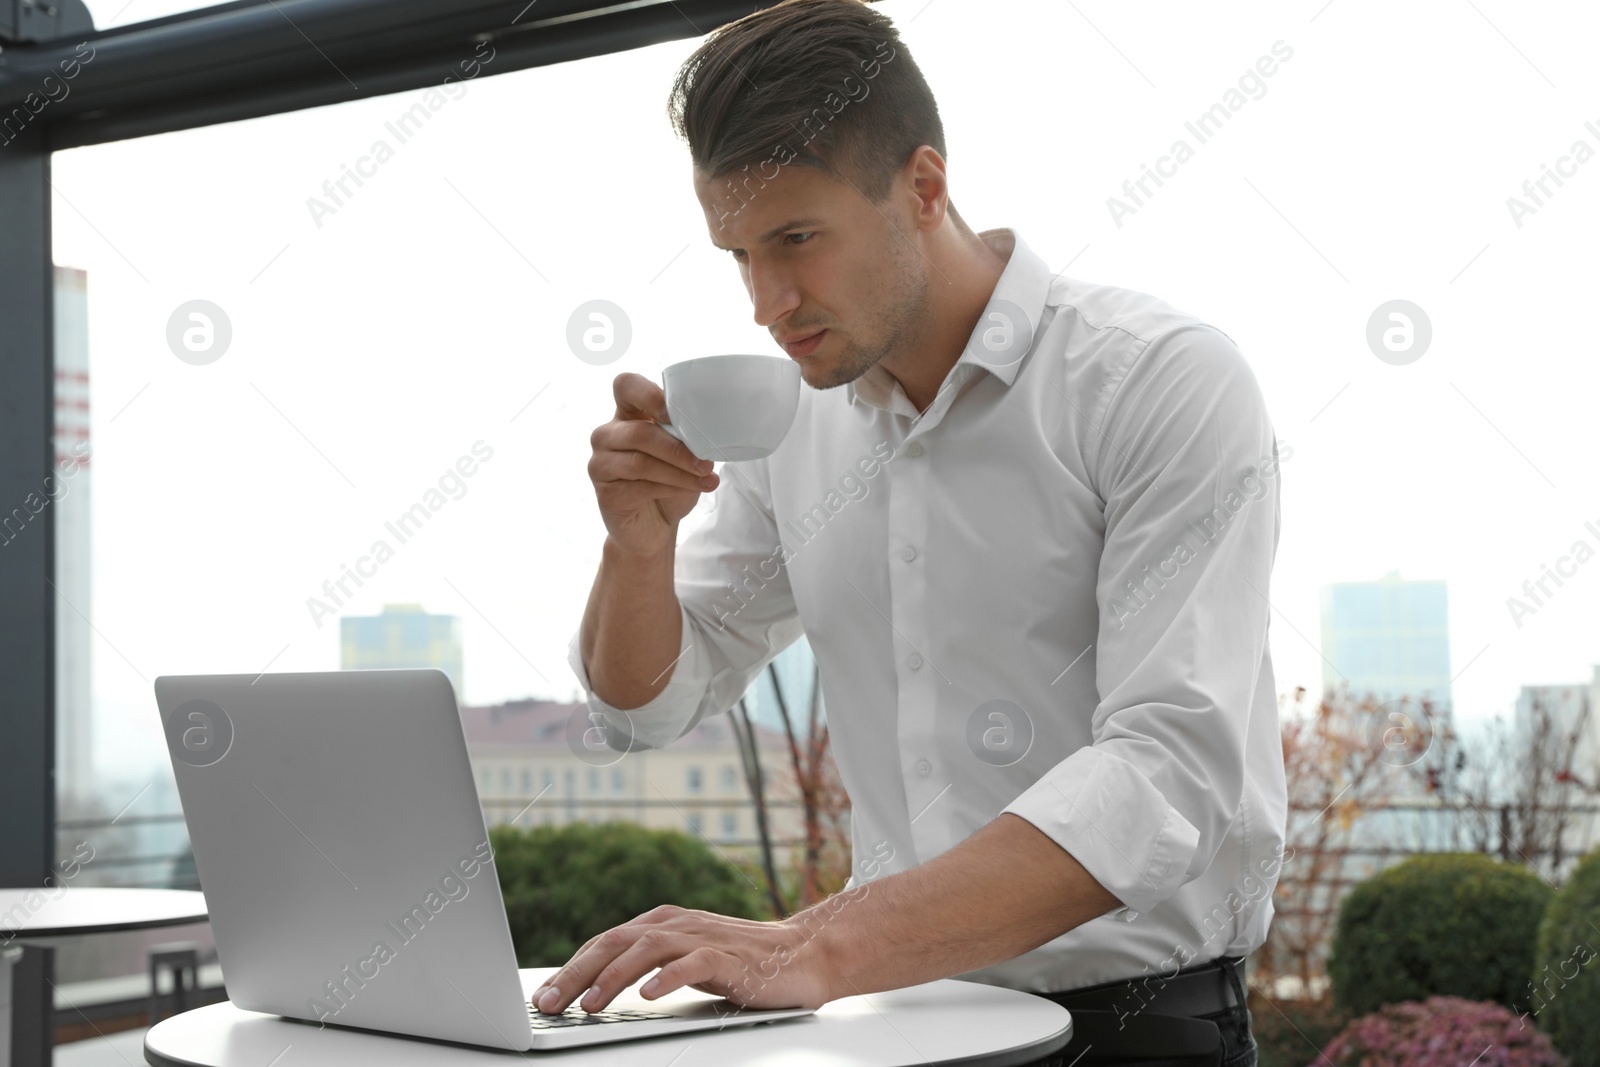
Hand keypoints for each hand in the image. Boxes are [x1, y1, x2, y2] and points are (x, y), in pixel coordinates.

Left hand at [530, 904, 834, 1015]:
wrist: (804, 953)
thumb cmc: (743, 961)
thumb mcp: (687, 959)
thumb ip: (650, 965)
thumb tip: (595, 990)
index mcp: (663, 922)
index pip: (605, 942)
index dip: (570, 968)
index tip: (543, 997)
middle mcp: (677, 924)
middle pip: (616, 942)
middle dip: (576, 974)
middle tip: (549, 1004)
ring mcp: (703, 937)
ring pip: (647, 949)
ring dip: (613, 977)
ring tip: (589, 1004)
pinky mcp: (729, 956)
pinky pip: (694, 962)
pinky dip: (668, 977)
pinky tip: (649, 995)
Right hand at [587, 373, 717, 558]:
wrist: (655, 526)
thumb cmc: (670, 482)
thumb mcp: (682, 453)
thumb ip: (686, 436)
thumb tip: (711, 431)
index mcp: (627, 414)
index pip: (626, 385)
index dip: (649, 394)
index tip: (674, 414)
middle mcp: (607, 435)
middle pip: (639, 432)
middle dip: (678, 448)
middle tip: (706, 462)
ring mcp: (601, 464)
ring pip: (640, 462)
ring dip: (679, 471)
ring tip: (706, 479)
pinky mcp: (605, 494)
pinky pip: (640, 487)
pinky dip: (672, 488)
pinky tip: (690, 491)